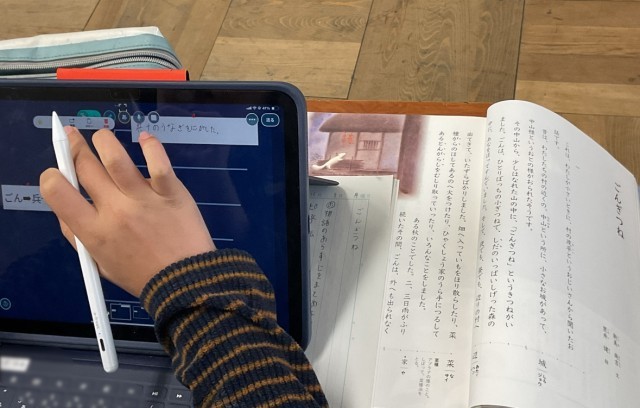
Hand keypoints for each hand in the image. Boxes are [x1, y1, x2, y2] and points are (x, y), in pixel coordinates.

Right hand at [40, 127, 215, 296]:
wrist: (187, 282)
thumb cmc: (144, 275)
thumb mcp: (101, 265)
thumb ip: (79, 237)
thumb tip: (65, 211)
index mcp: (94, 232)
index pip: (58, 193)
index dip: (52, 176)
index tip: (56, 170)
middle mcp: (116, 212)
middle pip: (86, 168)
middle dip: (74, 147)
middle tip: (72, 137)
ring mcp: (144, 199)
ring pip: (115, 157)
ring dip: (104, 141)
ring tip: (102, 137)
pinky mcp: (171, 192)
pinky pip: (158, 161)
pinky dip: (150, 145)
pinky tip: (145, 139)